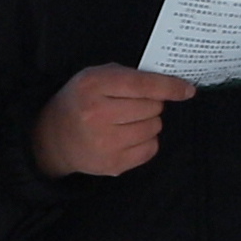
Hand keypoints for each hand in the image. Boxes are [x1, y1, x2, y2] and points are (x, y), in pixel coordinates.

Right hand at [32, 64, 196, 178]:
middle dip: (152, 104)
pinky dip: (146, 141)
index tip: (187, 90)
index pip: (142, 85)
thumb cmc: (80, 102)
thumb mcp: (93, 77)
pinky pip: (151, 149)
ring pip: (154, 128)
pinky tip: (128, 137)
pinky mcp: (113, 164)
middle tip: (133, 105)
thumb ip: (127, 76)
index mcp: (93, 86)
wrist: (53, 139)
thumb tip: (168, 86)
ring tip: (128, 121)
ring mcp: (105, 143)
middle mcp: (98, 114)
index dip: (169, 87)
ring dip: (149, 122)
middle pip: (152, 107)